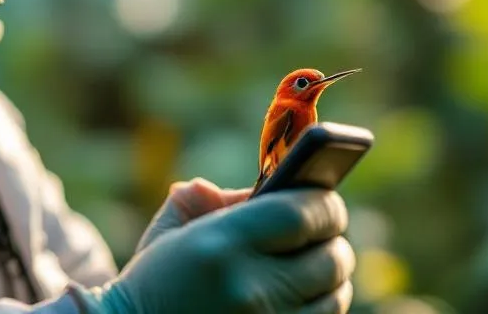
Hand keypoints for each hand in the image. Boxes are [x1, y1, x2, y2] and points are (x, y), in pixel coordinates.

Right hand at [80, 181, 354, 313]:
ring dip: (331, 279)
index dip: (325, 204)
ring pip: (335, 297)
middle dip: (332, 241)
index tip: (324, 200)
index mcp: (223, 244)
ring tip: (314, 267)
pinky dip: (319, 308)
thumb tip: (263, 186)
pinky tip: (302, 298)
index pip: (304, 214)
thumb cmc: (152, 283)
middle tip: (322, 234)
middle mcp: (250, 288)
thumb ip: (216, 200)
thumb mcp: (171, 232)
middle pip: (331, 258)